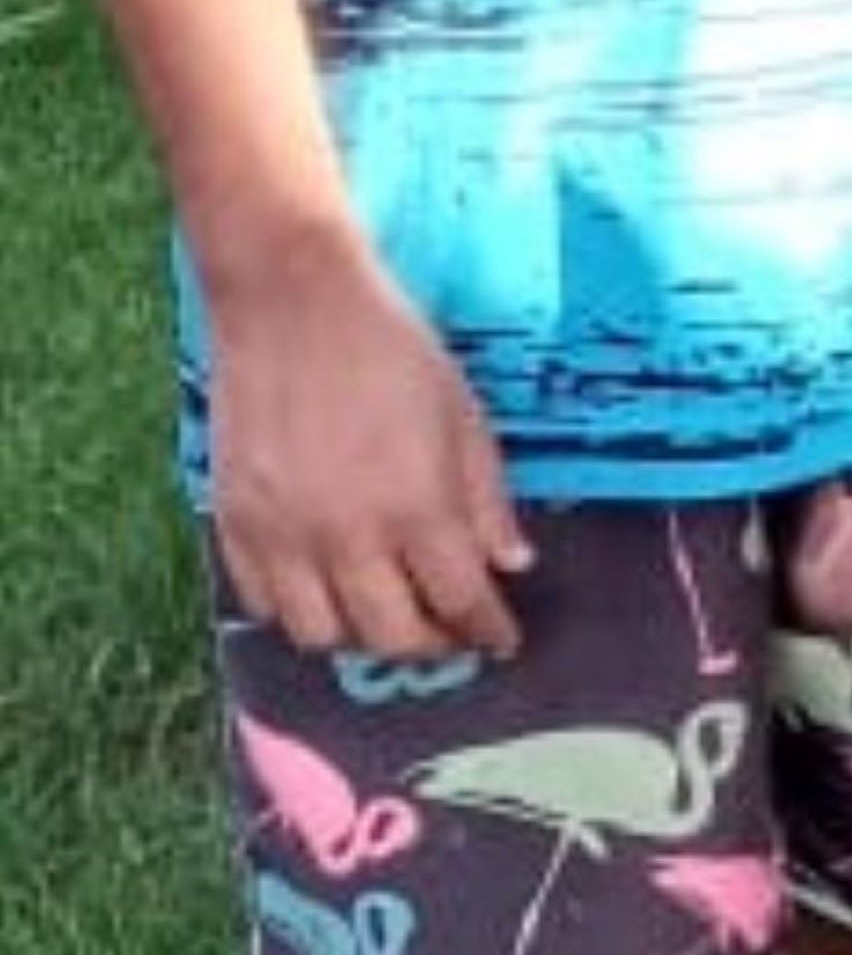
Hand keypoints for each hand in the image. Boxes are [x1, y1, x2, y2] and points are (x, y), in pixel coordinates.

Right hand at [199, 238, 530, 659]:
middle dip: (433, 646)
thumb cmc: (393, 352)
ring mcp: (284, 539)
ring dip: (361, 638)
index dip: (488, 630)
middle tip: (450, 635)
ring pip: (322, 637)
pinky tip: (323, 594)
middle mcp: (348, 539)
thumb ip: (487, 498)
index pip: (462, 601)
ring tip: (386, 616)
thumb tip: (513, 564)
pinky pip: (263, 605)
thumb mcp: (465, 416)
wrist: (293, 308)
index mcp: (418, 509)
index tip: (504, 641)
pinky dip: (298, 615)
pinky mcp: (235, 527)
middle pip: (393, 636)